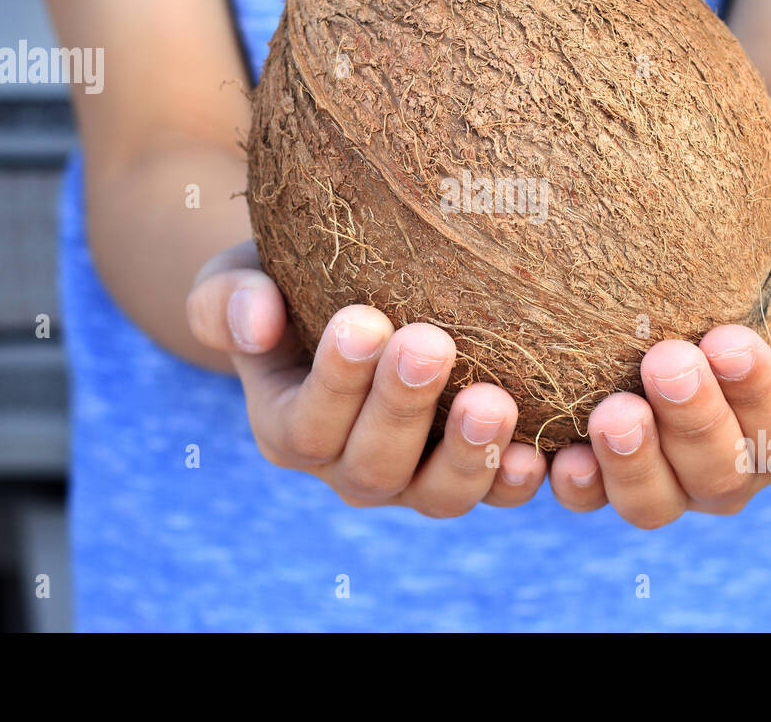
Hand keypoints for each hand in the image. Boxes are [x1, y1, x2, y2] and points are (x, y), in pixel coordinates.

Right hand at [186, 241, 547, 515]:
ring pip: (438, 494)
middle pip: (374, 464)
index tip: (363, 319)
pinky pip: (496, 492)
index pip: (307, 422)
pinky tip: (540, 454)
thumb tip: (254, 318)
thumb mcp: (241, 276)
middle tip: (430, 343)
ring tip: (494, 401)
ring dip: (467, 453)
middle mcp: (349, 467)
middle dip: (402, 406)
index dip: (335, 379)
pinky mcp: (472, 471)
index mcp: (289, 428)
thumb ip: (229, 297)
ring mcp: (414, 478)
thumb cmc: (288, 279)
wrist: (349, 291)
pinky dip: (516, 480)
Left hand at [548, 233, 770, 527]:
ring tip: (613, 413)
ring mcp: (666, 476)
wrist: (704, 260)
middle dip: (693, 420)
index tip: (728, 340)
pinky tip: (558, 457)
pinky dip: (575, 483)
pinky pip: (589, 496)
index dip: (758, 394)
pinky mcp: (604, 468)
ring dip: (632, 464)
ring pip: (654, 504)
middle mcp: (732, 468)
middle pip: (719, 474)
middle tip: (667, 361)